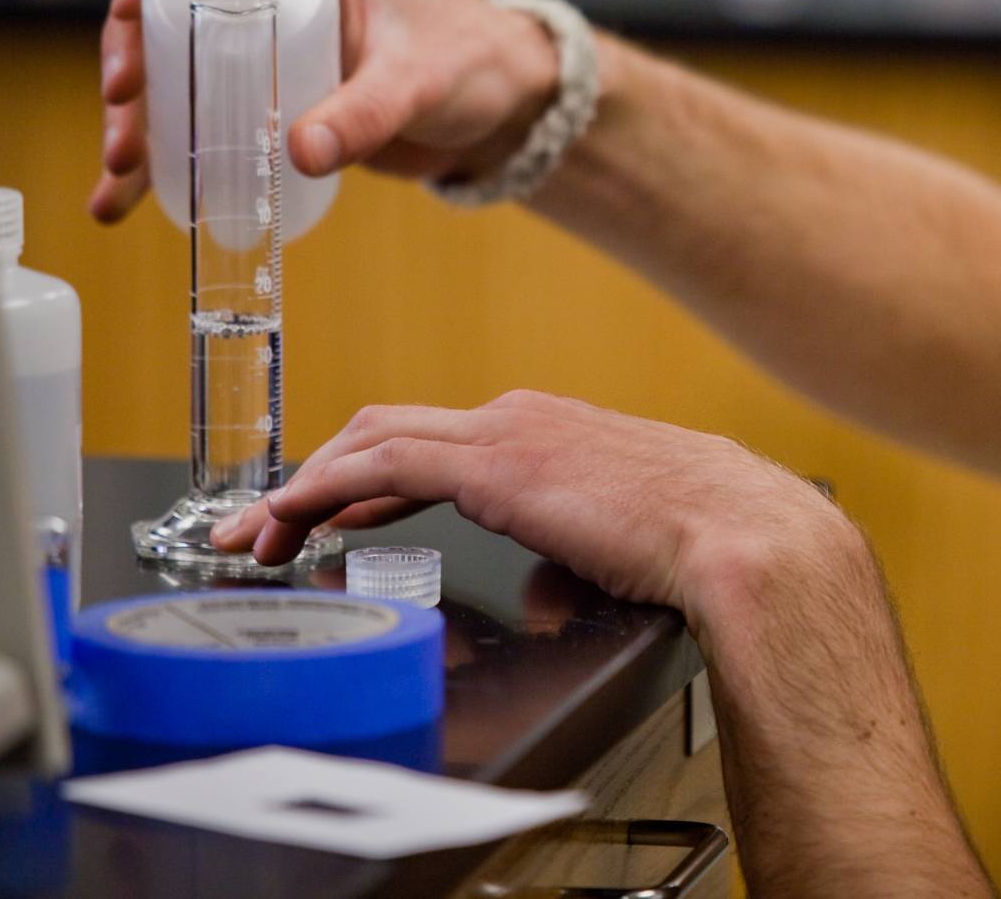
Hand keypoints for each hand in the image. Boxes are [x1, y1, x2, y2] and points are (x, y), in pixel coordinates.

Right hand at [89, 0, 563, 221]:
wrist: (508, 109)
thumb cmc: (477, 64)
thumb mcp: (422, 81)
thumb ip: (368, 112)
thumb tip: (299, 153)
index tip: (126, 15)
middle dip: (133, 55)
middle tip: (123, 113)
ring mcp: (268, 28)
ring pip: (177, 58)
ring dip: (142, 113)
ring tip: (118, 173)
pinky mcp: (271, 81)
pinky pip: (205, 105)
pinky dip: (169, 148)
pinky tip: (131, 195)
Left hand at [208, 389, 852, 626]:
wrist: (742, 535)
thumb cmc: (703, 544)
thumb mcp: (621, 539)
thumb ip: (577, 547)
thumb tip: (556, 583)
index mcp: (550, 430)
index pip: (434, 439)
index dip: (369, 472)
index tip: (329, 511)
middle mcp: (520, 417)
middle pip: (386, 429)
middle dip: (318, 475)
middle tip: (269, 524)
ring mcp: (507, 433)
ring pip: (371, 441)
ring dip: (304, 487)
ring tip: (257, 535)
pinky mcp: (496, 465)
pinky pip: (381, 468)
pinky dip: (322, 491)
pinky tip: (291, 522)